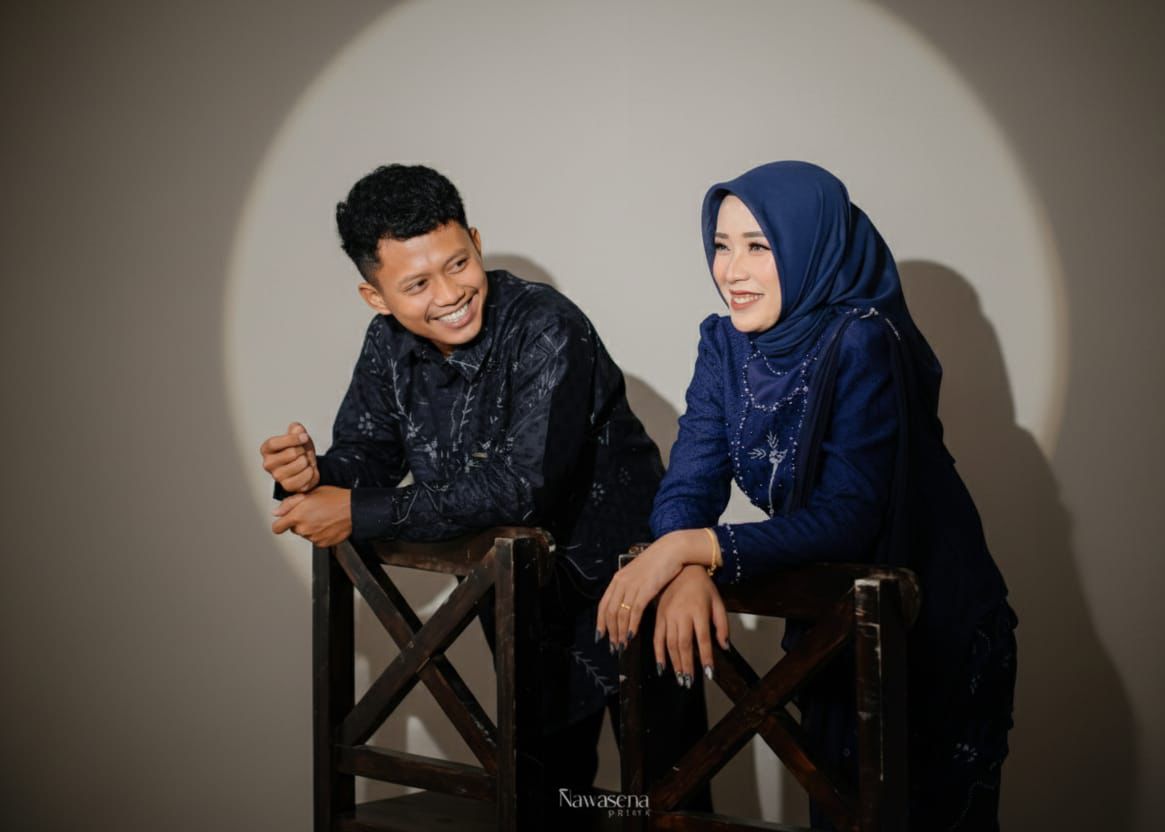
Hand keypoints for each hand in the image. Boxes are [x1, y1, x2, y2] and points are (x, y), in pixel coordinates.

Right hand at [260, 421, 318, 492]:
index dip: (292, 439)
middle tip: (303, 452)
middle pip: (291, 453)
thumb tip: (297, 428)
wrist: (306, 465)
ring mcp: (277, 477)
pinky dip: (312, 472)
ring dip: (308, 461)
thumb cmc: (298, 449)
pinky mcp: (288, 487)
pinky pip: (306, 476)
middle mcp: (268, 464)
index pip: (274, 443)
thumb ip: (297, 429)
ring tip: (305, 461)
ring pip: (300, 464)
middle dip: (303, 450)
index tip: (304, 436)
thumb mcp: (298, 435)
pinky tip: (308, 470)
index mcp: (266, 450)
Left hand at [271, 486, 350, 546]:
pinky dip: (319, 534)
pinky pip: (315, 540)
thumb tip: (277, 512)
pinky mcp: (322, 543)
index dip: (280, 524)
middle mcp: (304, 529)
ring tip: (322, 517)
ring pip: (305, 534)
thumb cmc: (335, 498)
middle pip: (293, 529)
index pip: (277, 527)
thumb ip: (289, 503)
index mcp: (297, 515)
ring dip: (310, 528)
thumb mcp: (310, 493)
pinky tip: (327, 524)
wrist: (354, 509)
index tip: (283, 522)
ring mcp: (313, 538)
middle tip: (312, 512)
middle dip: (299, 522)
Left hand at [597, 529, 710, 648]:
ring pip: (621, 614)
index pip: (603, 604)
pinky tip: (632, 636)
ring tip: (623, 645)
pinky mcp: (645, 590)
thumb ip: (631, 587)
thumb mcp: (639, 574)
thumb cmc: (658, 562)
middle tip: (614, 645)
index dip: (601, 622)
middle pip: (610, 612)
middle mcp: (622, 582)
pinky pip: (634, 612)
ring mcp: (632, 586)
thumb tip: (628, 604)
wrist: (672, 550)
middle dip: (611, 631)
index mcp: (618, 578)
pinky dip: (631, 626)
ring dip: (621, 632)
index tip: (601, 635)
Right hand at [655, 565, 729, 686]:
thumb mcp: (718, 602)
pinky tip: (661, 666)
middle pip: (684, 644)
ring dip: (674, 663)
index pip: (703, 639)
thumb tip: (725, 647)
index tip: (709, 673)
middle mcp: (682, 614)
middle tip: (689, 682)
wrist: (683, 568)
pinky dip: (658, 653)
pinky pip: (657, 637)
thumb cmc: (703, 587)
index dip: (706, 657)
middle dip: (687, 665)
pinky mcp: (659, 616)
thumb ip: (722, 625)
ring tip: (680, 678)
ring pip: (670, 643)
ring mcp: (668, 615)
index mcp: (698, 611)